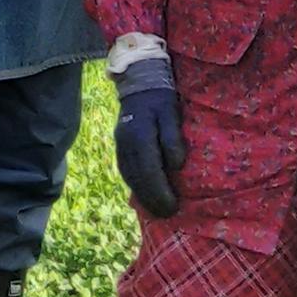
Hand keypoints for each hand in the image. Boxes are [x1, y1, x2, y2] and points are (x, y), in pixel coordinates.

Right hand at [113, 55, 183, 217]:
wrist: (139, 81)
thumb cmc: (161, 98)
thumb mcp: (171, 114)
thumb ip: (173, 139)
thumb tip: (176, 165)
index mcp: (140, 137)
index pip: (150, 172)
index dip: (161, 192)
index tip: (174, 207)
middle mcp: (126, 144)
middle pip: (138, 180)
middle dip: (152, 201)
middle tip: (167, 216)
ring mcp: (120, 146)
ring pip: (129, 178)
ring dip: (142, 197)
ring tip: (157, 211)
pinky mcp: (119, 146)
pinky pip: (126, 171)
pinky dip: (135, 186)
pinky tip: (144, 195)